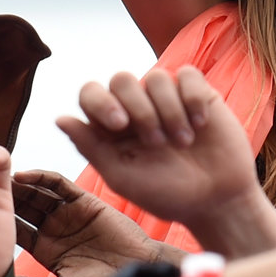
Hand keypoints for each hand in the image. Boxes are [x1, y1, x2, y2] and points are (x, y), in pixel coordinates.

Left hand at [13, 170, 177, 276]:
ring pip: (36, 192)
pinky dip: (41, 177)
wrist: (137, 272)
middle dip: (1, 196)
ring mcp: (68, 212)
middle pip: (22, 206)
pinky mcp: (84, 200)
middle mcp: (54, 227)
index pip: (16, 229)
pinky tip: (22, 174)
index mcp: (46, 248)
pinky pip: (58, 184)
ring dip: (16, 184)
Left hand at [57, 66, 275, 254]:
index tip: (120, 124)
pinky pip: (188, 75)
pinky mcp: (198, 94)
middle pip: (122, 79)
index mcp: (111, 126)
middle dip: (139, 108)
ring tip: (183, 142)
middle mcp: (136, 107)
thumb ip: (91, 147)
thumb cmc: (166, 194)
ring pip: (156, 77)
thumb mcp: (122, 176)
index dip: (100, 101)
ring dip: (169, 111)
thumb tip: (59, 118)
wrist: (216, 201)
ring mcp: (167, 98)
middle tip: (156, 142)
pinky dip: (193, 98)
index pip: (91, 93)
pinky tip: (200, 124)